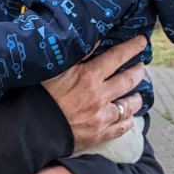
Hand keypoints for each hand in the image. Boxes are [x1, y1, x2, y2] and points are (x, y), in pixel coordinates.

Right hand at [43, 36, 146, 151]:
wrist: (32, 129)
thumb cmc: (39, 96)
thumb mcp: (55, 69)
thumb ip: (77, 53)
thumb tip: (95, 38)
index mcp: (89, 76)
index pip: (117, 57)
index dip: (131, 47)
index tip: (141, 41)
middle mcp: (100, 96)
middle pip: (128, 81)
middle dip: (138, 72)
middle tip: (141, 67)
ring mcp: (101, 117)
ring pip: (128, 106)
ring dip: (136, 99)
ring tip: (138, 95)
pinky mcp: (98, 135)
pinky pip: (120, 128)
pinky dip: (128, 122)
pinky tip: (130, 119)